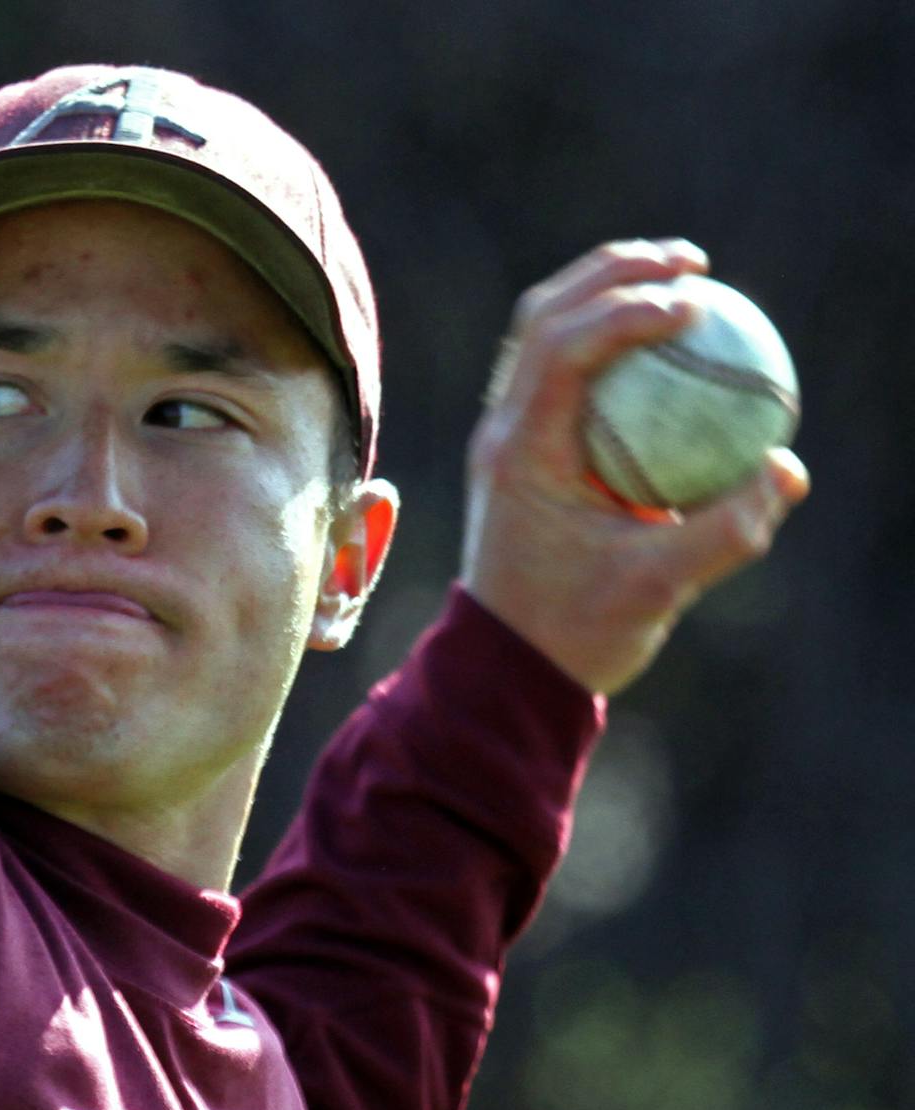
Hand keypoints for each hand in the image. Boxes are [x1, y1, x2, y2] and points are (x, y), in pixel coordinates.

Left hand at [460, 238, 808, 695]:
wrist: (509, 666)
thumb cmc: (576, 632)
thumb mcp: (657, 590)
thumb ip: (725, 532)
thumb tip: (787, 469)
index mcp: (521, 452)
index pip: (561, 349)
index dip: (626, 308)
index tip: (695, 302)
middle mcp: (504, 431)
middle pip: (544, 316)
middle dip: (615, 272)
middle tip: (691, 262)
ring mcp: (509, 435)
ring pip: (545, 333)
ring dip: (606, 292)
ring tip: (681, 278)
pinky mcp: (526, 446)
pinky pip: (566, 370)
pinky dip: (611, 341)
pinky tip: (672, 341)